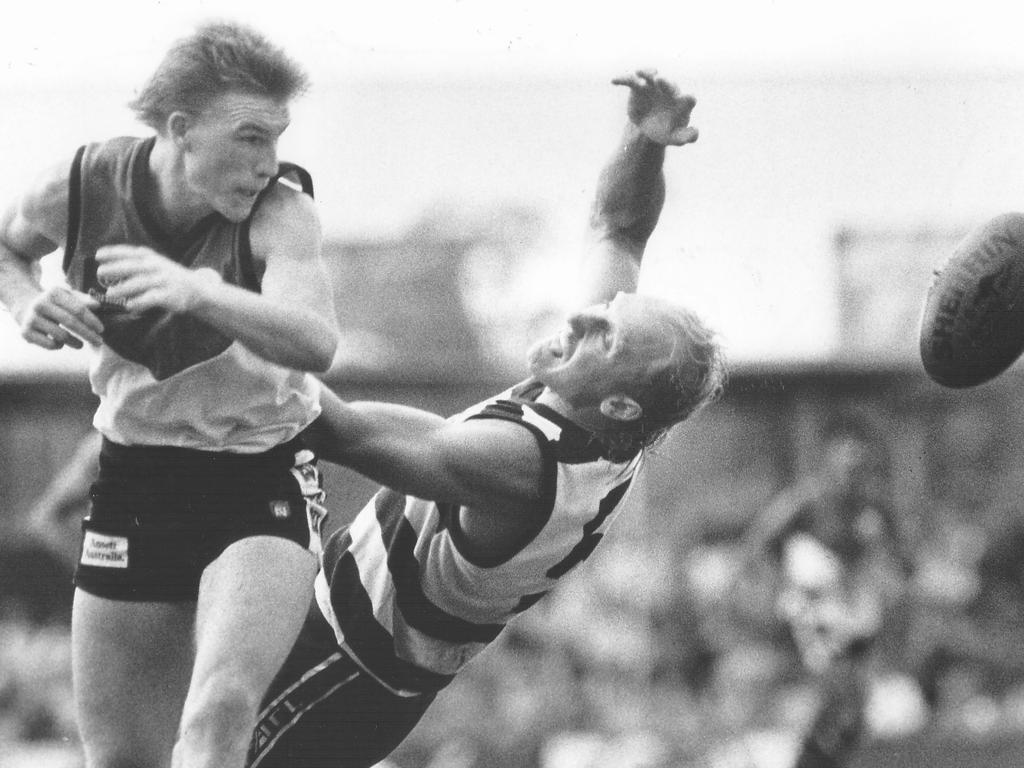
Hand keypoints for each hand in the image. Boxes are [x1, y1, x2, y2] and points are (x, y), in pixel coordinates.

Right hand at [14, 285, 102, 349]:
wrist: (26, 307)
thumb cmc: (55, 303)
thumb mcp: (68, 296)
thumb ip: (84, 300)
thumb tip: (97, 305)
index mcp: (53, 293)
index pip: (78, 309)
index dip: (92, 320)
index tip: (101, 329)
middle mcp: (40, 305)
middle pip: (70, 322)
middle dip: (88, 334)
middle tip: (99, 342)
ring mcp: (32, 319)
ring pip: (61, 336)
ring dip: (75, 342)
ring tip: (80, 344)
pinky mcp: (26, 332)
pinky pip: (50, 345)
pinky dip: (59, 345)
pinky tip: (60, 342)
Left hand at [96, 245, 219, 313]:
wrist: (197, 289)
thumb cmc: (169, 278)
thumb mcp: (155, 265)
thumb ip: (136, 264)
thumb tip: (108, 269)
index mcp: (151, 258)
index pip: (130, 252)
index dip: (113, 252)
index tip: (98, 255)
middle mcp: (157, 267)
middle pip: (133, 266)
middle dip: (115, 269)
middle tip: (100, 273)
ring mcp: (164, 281)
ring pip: (141, 283)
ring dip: (124, 288)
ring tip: (110, 294)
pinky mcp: (169, 295)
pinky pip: (152, 298)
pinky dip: (140, 302)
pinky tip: (129, 306)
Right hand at [612, 69, 697, 145]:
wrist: (651, 126)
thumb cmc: (667, 130)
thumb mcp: (676, 138)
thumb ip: (687, 137)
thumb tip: (695, 133)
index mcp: (682, 103)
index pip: (688, 100)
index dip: (688, 99)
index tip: (688, 98)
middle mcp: (669, 91)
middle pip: (669, 84)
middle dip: (665, 82)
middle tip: (659, 79)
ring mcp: (654, 87)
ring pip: (651, 75)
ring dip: (646, 73)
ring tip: (641, 76)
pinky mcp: (639, 87)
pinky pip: (631, 80)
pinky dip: (623, 78)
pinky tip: (614, 80)